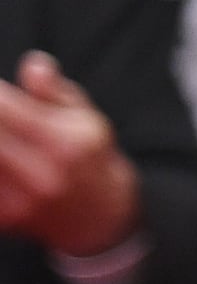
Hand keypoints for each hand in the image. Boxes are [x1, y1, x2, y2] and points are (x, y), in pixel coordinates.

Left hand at [0, 53, 141, 257]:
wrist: (100, 217)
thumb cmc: (88, 156)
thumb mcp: (85, 117)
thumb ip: (54, 90)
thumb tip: (34, 65)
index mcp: (66, 143)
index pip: (3, 107)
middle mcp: (45, 174)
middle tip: (0, 116)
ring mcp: (23, 201)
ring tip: (7, 137)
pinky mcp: (6, 218)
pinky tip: (8, 160)